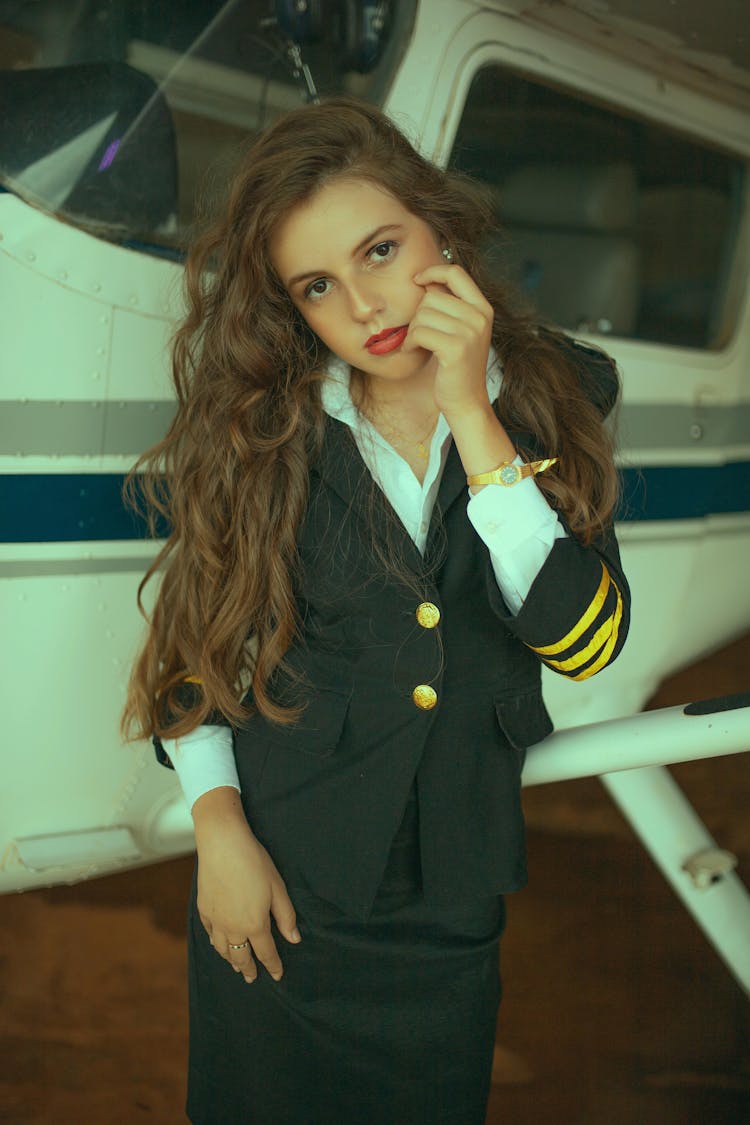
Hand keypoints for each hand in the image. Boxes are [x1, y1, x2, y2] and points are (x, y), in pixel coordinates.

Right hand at [194, 794, 299, 983]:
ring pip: (222, 950)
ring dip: (230, 960)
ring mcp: (215, 920)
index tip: (278, 975)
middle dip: (249, 969)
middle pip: (241, 957)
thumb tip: (294, 939)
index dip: (273, 966)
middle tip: (252, 977)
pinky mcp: (203, 909)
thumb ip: (286, 916)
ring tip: (236, 965)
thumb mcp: (277, 888)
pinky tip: (218, 943)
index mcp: (254, 924)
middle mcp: (232, 928)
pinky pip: (209, 934)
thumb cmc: (254, 862)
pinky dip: (215, 943)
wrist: (222, 844)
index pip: (266, 953)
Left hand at [406, 263, 493, 419]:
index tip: (417, 280)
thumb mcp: (461, 330)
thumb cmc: (457, 366)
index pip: (456, 273)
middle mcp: (479, 317)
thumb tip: (425, 280)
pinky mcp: (455, 348)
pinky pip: (419, 332)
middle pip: (432, 297)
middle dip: (418, 315)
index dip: (433, 271)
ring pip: (423, 314)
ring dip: (413, 330)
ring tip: (418, 345)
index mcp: (483, 308)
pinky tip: (413, 351)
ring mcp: (469, 332)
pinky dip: (410, 342)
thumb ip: (449, 305)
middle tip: (421, 334)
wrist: (466, 401)